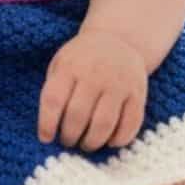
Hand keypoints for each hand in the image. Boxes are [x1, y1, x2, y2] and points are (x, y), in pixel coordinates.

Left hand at [37, 30, 146, 151]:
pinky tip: (109, 142)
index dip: (47, 123)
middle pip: (78, 115)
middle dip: (70, 136)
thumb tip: (47, 129)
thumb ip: (54, 90)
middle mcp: (94, 74)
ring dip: (92, 142)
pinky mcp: (138, 94)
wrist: (119, 40)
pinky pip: (130, 124)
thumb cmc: (82, 59)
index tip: (45, 139)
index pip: (54, 99)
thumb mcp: (61, 64)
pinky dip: (119, 140)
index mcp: (70, 66)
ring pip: (104, 124)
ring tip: (86, 145)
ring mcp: (118, 84)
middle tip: (68, 142)